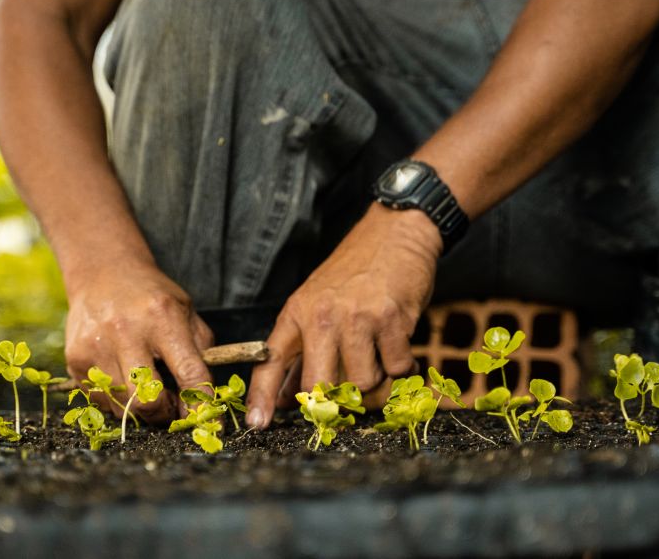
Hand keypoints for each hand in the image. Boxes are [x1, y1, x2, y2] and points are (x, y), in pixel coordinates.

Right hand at [64, 259, 213, 423]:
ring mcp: (96, 347)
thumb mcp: (186, 312)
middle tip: (172, 406)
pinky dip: (118, 402)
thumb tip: (205, 398)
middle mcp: (127, 333)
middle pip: (147, 400)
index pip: (189, 372)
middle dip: (165, 413)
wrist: (103, 273)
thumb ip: (201, 351)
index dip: (201, 403)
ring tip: (148, 389)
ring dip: (140, 408)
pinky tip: (124, 380)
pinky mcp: (75, 360)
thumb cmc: (152, 297)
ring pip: (123, 407)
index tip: (208, 420)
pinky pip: (101, 402)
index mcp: (163, 318)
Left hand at [246, 203, 442, 427]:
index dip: (261, 396)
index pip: (270, 361)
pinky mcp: (392, 319)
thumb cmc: (355, 273)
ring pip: (362, 384)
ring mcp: (357, 318)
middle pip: (319, 387)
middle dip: (335, 401)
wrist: (394, 234)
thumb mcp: (316, 302)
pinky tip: (398, 343)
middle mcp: (322, 317)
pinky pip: (397, 369)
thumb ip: (302, 349)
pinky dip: (402, 364)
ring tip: (377, 355)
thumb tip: (288, 398)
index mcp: (297, 313)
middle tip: (348, 396)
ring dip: (375, 380)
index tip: (256, 424)